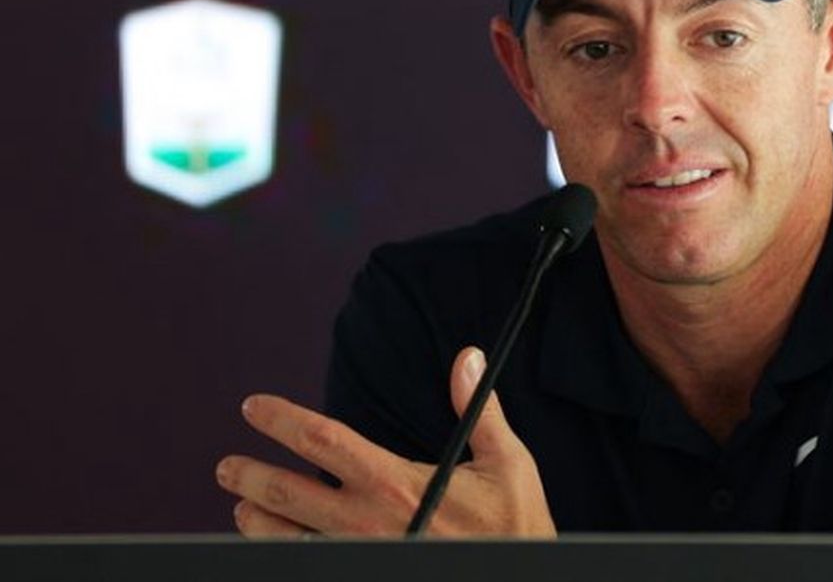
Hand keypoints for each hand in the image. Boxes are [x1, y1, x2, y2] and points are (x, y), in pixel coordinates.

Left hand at [215, 346, 556, 537]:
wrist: (520, 575)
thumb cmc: (514, 524)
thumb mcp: (507, 461)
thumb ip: (478, 408)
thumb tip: (466, 357)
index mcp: (396, 483)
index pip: (323, 440)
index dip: (281, 419)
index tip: (254, 407)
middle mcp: (369, 521)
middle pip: (287, 494)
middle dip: (249, 477)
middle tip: (227, 467)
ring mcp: (363, 554)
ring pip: (288, 540)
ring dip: (257, 523)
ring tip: (242, 509)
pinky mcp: (368, 571)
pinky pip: (313, 564)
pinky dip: (287, 554)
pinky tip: (280, 547)